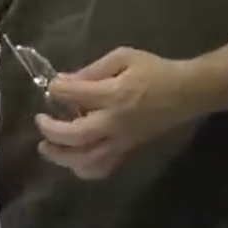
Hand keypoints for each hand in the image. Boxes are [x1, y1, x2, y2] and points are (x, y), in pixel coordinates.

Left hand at [36, 47, 198, 179]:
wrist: (187, 92)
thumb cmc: (155, 70)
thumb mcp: (124, 57)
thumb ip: (92, 70)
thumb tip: (64, 81)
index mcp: (115, 94)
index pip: (75, 96)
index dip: (57, 91)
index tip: (51, 86)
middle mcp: (115, 122)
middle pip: (75, 135)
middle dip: (51, 130)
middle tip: (40, 120)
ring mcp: (122, 141)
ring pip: (86, 160)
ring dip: (62, 156)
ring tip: (47, 147)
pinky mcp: (128, 151)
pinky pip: (103, 168)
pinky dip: (84, 170)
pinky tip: (74, 160)